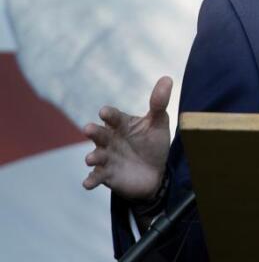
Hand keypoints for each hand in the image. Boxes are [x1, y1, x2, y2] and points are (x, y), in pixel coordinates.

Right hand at [82, 76, 172, 199]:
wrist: (154, 173)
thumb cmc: (153, 144)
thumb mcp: (158, 123)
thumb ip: (159, 103)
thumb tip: (167, 78)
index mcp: (121, 125)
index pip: (114, 117)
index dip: (109, 115)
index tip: (105, 113)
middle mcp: (110, 140)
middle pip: (99, 134)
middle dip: (94, 131)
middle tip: (88, 129)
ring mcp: (106, 157)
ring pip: (96, 155)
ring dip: (92, 157)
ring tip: (91, 159)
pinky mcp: (106, 175)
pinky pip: (95, 177)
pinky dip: (90, 180)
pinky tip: (87, 183)